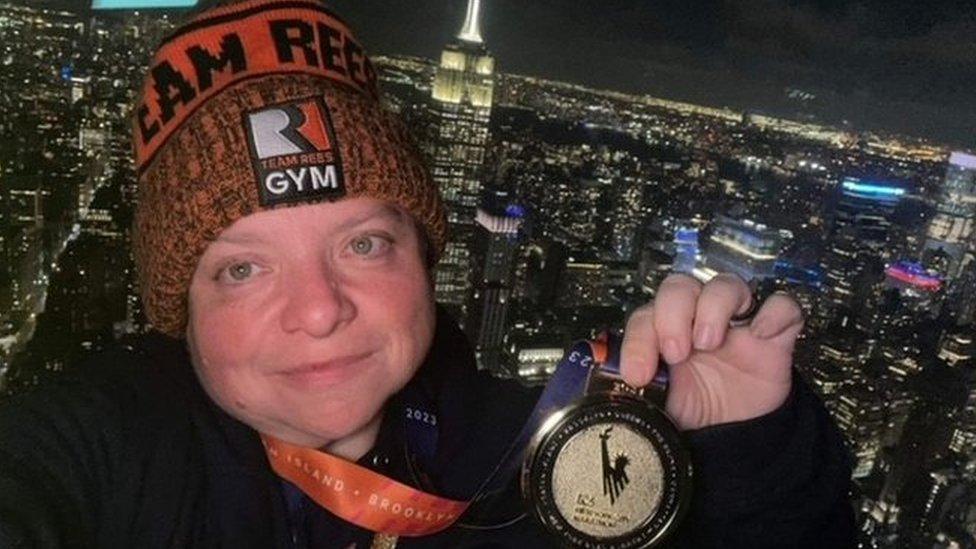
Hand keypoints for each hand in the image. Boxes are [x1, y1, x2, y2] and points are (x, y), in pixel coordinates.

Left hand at [619, 273, 802, 430]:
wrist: (736, 434)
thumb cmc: (693, 410)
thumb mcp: (659, 402)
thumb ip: (638, 387)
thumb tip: (612, 379)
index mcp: (664, 333)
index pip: (645, 314)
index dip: (639, 340)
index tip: (639, 374)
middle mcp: (697, 319)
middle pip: (680, 285)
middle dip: (673, 313)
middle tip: (676, 352)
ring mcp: (736, 324)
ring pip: (727, 284)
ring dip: (713, 307)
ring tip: (709, 343)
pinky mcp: (774, 336)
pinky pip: (782, 306)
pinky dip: (773, 312)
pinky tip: (760, 334)